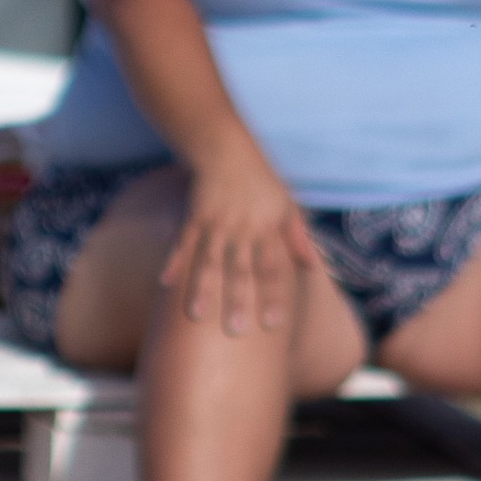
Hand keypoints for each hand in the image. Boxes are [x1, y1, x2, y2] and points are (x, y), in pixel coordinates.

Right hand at [162, 144, 320, 336]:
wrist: (228, 149)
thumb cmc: (262, 180)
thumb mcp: (288, 206)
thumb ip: (300, 239)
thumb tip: (315, 268)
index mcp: (267, 229)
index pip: (272, 269)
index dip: (272, 296)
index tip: (273, 324)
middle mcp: (242, 229)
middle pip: (240, 270)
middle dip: (237, 300)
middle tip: (236, 330)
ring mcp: (216, 223)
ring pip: (209, 260)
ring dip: (202, 288)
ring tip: (196, 316)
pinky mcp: (194, 217)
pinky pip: (183, 243)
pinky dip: (174, 262)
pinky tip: (165, 284)